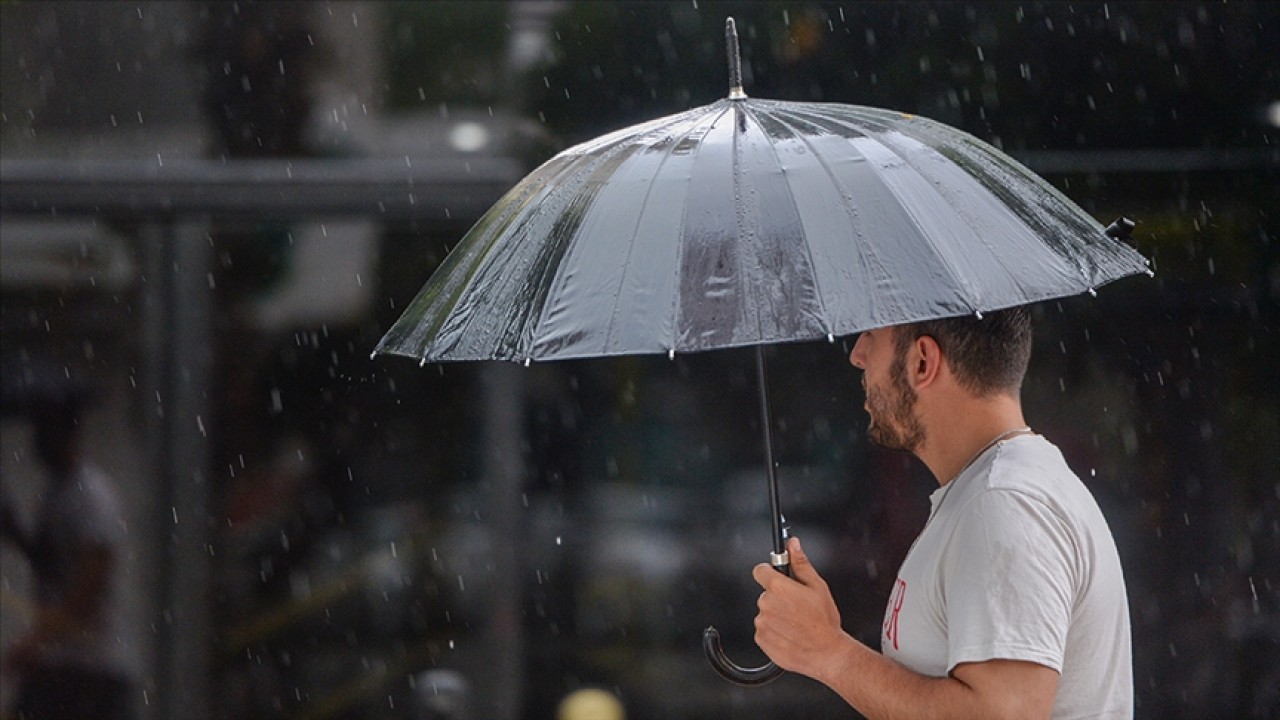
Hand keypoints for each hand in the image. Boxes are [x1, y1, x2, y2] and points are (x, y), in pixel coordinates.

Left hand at [751, 536, 848, 681]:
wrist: (827, 653)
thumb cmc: (824, 623)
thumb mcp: (818, 587)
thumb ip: (801, 563)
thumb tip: (793, 545)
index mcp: (779, 588)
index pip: (760, 570)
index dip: (768, 572)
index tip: (775, 577)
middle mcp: (766, 604)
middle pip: (765, 594)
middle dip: (778, 598)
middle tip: (797, 607)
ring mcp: (762, 623)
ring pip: (765, 613)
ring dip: (776, 616)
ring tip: (796, 623)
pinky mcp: (762, 640)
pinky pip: (764, 631)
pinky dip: (774, 632)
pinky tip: (791, 634)